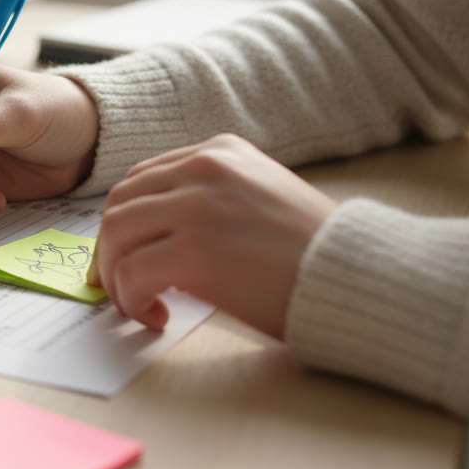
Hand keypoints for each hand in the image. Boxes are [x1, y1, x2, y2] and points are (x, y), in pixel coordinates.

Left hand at [87, 134, 335, 337]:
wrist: (358, 277)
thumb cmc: (315, 252)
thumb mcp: (261, 198)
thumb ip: (211, 200)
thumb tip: (155, 238)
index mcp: (219, 152)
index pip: (142, 179)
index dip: (125, 222)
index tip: (127, 255)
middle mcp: (203, 169)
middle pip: (119, 204)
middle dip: (110, 250)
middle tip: (120, 287)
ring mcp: (196, 207)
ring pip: (115, 235)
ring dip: (115, 276)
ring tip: (136, 305)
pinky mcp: (193, 252)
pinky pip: (131, 273)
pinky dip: (131, 299)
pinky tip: (156, 316)